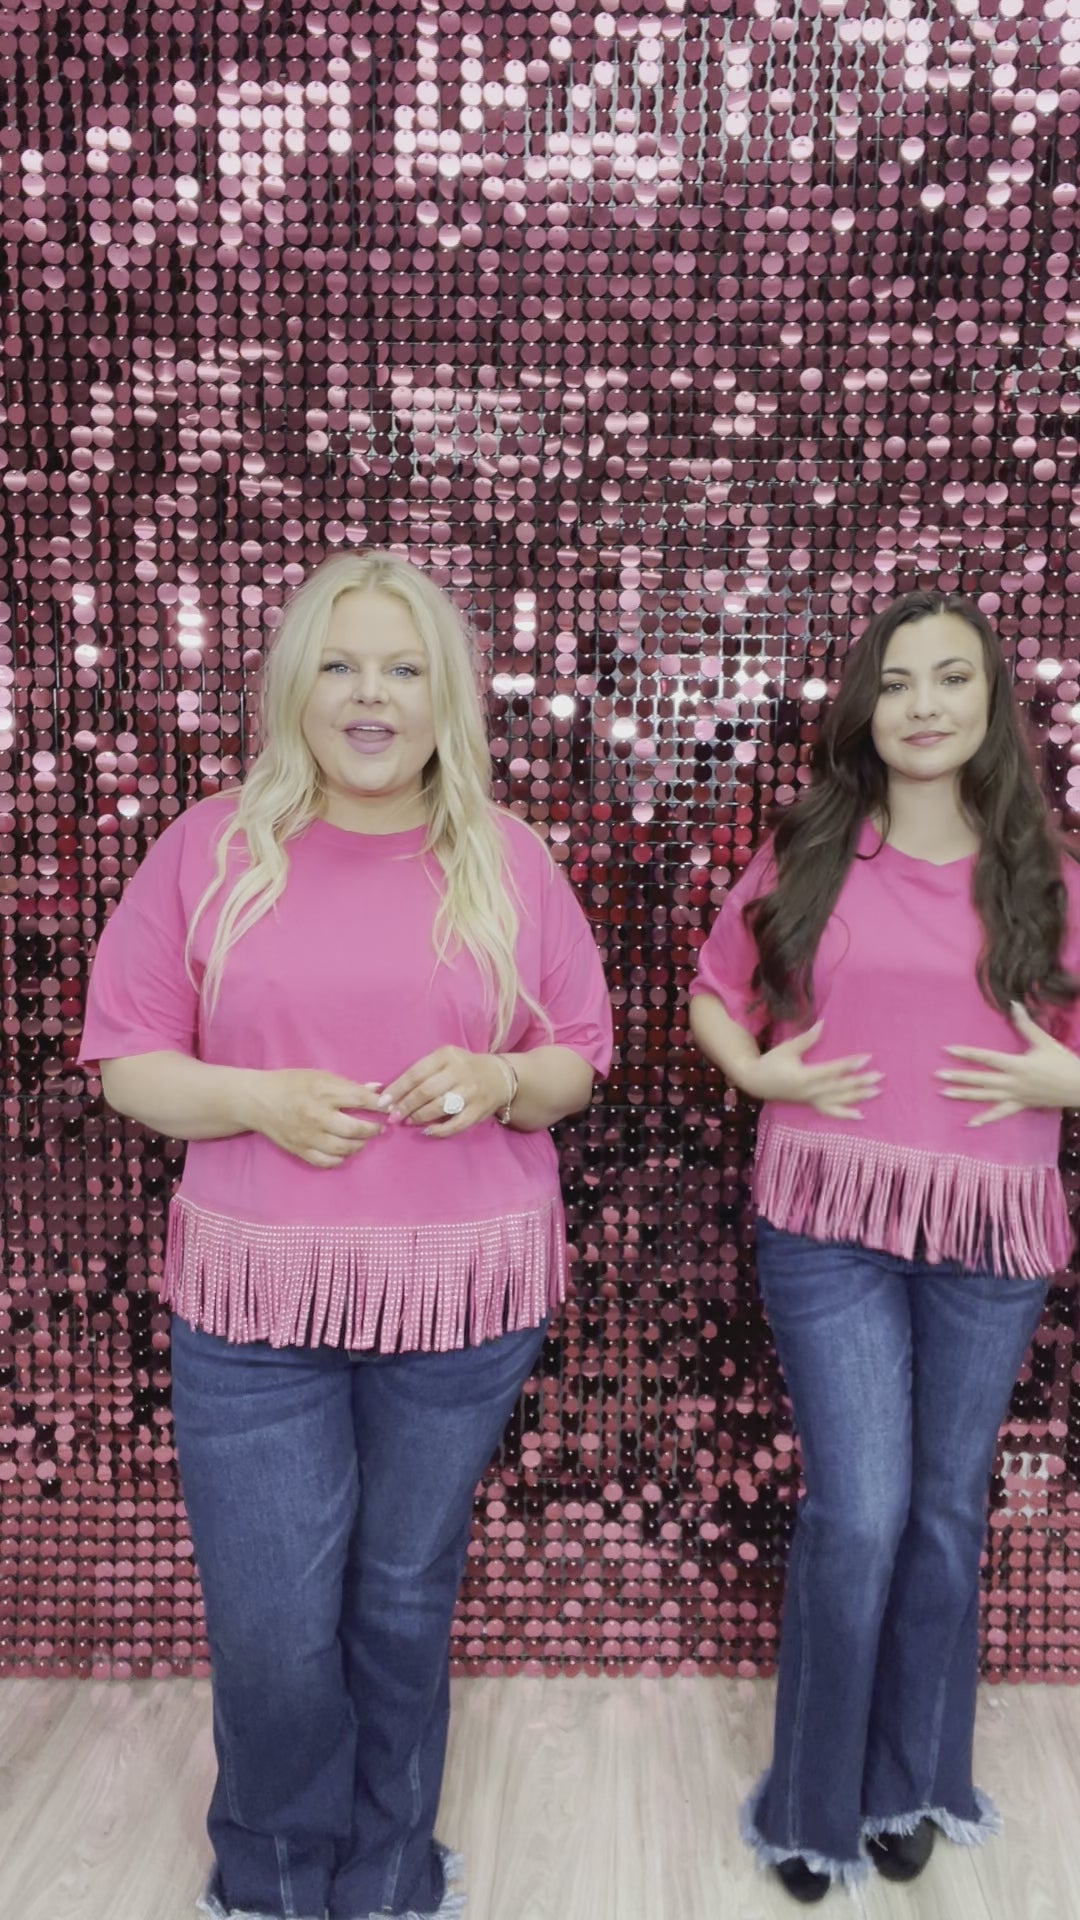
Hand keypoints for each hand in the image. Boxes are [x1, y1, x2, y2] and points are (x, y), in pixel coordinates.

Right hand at [249, 1070, 386, 1167]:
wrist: (258, 1101)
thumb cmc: (290, 1084)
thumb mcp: (319, 1075)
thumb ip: (348, 1085)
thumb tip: (377, 1090)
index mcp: (322, 1092)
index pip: (360, 1100)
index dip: (379, 1105)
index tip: (389, 1108)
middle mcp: (317, 1116)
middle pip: (355, 1129)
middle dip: (373, 1129)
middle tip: (379, 1127)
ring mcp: (308, 1136)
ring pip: (344, 1149)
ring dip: (360, 1145)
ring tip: (363, 1139)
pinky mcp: (300, 1150)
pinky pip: (327, 1162)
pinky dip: (341, 1159)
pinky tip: (345, 1151)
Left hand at [382, 1047, 509, 1135]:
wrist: (498, 1077)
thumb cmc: (461, 1068)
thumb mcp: (443, 1060)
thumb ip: (421, 1072)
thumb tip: (390, 1094)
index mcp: (446, 1056)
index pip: (416, 1073)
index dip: (397, 1089)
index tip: (383, 1102)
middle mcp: (459, 1072)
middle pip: (426, 1091)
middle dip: (406, 1105)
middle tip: (393, 1116)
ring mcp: (470, 1092)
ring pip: (440, 1107)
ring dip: (419, 1117)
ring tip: (408, 1121)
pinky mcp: (478, 1110)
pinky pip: (456, 1124)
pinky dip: (440, 1130)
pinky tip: (427, 1131)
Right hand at [741, 1020, 881, 1118]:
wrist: (756, 1083)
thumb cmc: (771, 1062)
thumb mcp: (787, 1048)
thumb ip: (806, 1039)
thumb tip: (822, 1024)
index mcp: (804, 1076)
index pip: (832, 1070)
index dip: (849, 1064)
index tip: (867, 1058)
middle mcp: (810, 1091)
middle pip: (840, 1087)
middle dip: (860, 1081)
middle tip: (879, 1076)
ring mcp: (811, 1100)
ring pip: (838, 1100)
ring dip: (858, 1097)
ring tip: (876, 1092)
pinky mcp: (810, 1104)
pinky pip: (830, 1111)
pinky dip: (845, 1114)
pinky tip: (860, 1115)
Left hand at [936, 1002, 1079, 1126]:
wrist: (1079, 1087)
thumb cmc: (1063, 1062)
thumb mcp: (1044, 1041)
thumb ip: (1026, 1024)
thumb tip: (1014, 1004)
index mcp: (1017, 1065)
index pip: (986, 1058)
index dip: (966, 1053)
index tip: (948, 1050)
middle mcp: (1013, 1082)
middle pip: (981, 1079)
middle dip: (959, 1077)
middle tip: (938, 1075)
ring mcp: (1016, 1096)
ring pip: (986, 1097)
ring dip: (965, 1095)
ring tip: (944, 1093)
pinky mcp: (1021, 1106)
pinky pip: (1000, 1114)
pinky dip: (985, 1119)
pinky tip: (970, 1123)